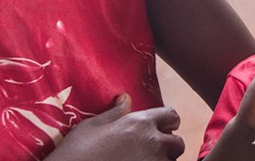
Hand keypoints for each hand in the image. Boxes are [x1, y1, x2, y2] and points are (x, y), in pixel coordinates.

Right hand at [46, 94, 184, 160]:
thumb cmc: (77, 151)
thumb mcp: (92, 126)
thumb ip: (114, 113)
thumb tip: (125, 99)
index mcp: (140, 124)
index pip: (171, 116)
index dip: (167, 122)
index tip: (160, 128)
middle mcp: (153, 144)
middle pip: (177, 143)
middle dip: (168, 145)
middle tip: (150, 149)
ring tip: (141, 159)